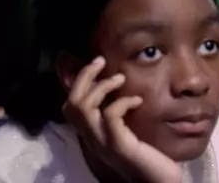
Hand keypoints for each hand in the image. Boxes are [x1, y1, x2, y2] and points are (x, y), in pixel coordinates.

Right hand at [62, 57, 181, 182]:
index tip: (96, 64)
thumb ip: (120, 118)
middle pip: (72, 103)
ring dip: (102, 87)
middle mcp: (92, 139)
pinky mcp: (119, 145)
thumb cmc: (148, 158)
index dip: (78, 82)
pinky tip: (137, 100)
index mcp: (93, 134)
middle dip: (84, 77)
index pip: (70, 106)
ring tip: (121, 79)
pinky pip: (110, 116)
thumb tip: (123, 91)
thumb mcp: (128, 133)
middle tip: (101, 61)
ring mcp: (104, 143)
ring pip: (84, 108)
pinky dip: (122, 102)